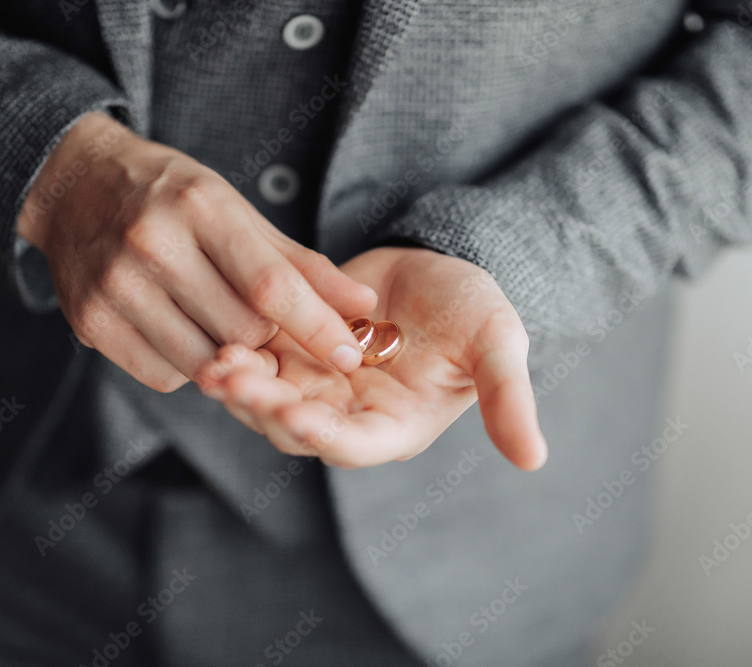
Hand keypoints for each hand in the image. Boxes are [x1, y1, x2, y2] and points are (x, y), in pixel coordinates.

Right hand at [17, 112, 375, 391]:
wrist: (75, 185)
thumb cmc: (172, 197)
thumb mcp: (237, 211)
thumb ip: (301, 263)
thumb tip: (363, 305)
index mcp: (200, 207)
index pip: (271, 285)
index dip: (316, 326)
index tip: (349, 355)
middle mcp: (153, 245)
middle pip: (242, 331)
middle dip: (268, 339)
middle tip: (264, 323)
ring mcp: (116, 286)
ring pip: (203, 363)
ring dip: (229, 357)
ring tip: (219, 323)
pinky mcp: (91, 321)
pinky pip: (164, 375)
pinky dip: (186, 366)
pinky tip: (179, 329)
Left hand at [198, 247, 547, 469]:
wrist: (435, 267)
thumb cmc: (474, 309)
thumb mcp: (498, 344)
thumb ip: (508, 398)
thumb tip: (536, 460)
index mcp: (395, 426)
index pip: (354, 444)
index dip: (323, 434)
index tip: (295, 413)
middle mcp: (348, 416)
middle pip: (296, 428)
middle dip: (263, 406)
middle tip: (233, 379)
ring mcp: (316, 386)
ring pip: (267, 399)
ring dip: (240, 385)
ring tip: (217, 361)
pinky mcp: (292, 353)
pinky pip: (258, 363)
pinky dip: (237, 355)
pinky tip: (216, 335)